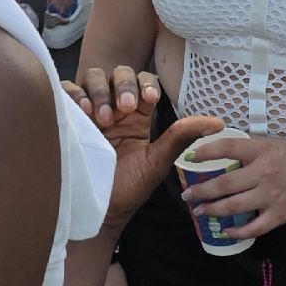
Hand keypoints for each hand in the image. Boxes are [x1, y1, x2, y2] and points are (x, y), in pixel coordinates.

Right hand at [66, 63, 224, 226]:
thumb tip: (218, 122)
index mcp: (138, 116)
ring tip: (103, 116)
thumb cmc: (130, 188)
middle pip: (119, 74)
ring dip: (99, 91)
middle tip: (124, 107)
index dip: (146, 84)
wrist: (101, 211)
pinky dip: (75, 94)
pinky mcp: (69, 119)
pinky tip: (83, 111)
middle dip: (123, 84)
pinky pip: (67, 91)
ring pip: (93, 77)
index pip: (144, 82)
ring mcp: (90, 112)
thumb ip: (182, 138)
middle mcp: (115, 109)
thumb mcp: (157, 162)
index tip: (149, 100)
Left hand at [178, 132, 285, 238]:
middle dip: (201, 191)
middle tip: (186, 195)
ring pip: (233, 207)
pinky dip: (238, 232)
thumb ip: (250, 150)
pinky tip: (226, 231)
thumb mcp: (273, 144)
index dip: (205, 152)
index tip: (189, 158)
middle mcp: (263, 172)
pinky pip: (254, 228)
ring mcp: (271, 195)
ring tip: (199, 211)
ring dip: (212, 211)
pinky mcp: (280, 214)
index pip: (226, 148)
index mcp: (261, 150)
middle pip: (224, 184)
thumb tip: (221, 154)